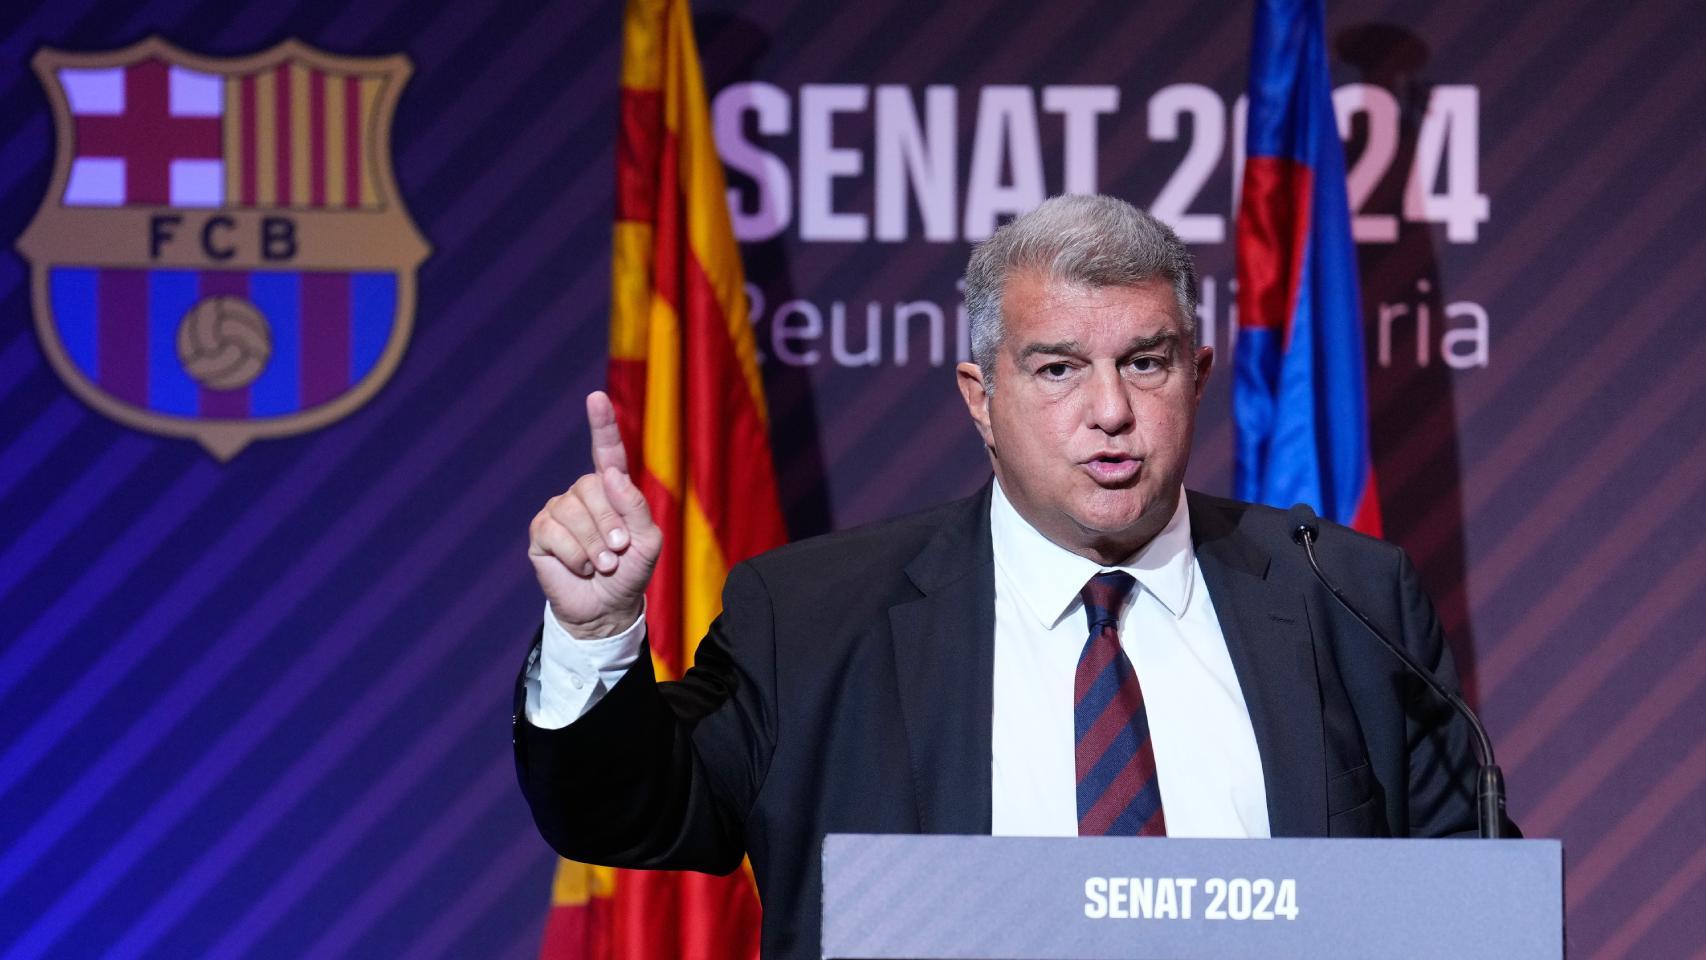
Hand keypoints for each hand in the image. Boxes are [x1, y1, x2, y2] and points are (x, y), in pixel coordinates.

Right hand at [528, 391, 661, 637]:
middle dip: (609, 524)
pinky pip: (553, 532)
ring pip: (572, 512)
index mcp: (612, 489)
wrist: (606, 608)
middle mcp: (583, 493)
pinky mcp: (541, 533)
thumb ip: (636, 507)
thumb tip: (609, 475)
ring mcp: (559, 511)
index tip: (596, 397)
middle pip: (592, 487)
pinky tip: (581, 568)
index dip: (601, 424)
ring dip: (593, 545)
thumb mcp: (648, 542)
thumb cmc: (631, 572)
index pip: (606, 451)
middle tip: (618, 553)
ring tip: (602, 564)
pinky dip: (574, 555)